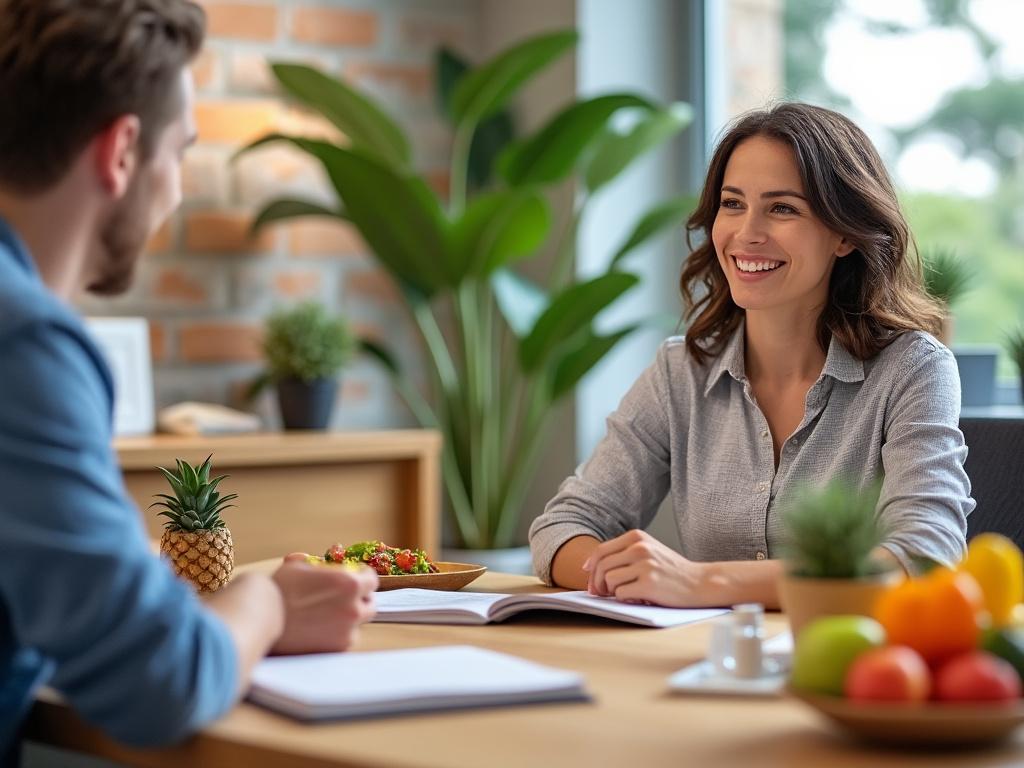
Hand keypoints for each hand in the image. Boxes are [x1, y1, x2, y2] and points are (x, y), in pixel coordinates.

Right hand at [269, 553, 377, 654]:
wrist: (260, 617)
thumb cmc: (278, 588)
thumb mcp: (297, 565)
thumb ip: (314, 563)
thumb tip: (313, 562)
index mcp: (349, 584)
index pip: (371, 580)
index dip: (362, 577)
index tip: (353, 578)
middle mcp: (353, 608)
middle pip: (369, 603)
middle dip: (360, 599)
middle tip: (344, 598)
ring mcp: (346, 631)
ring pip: (358, 623)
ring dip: (349, 618)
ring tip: (328, 614)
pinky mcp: (335, 648)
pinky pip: (344, 639)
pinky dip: (337, 634)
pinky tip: (320, 628)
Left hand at [582, 529, 707, 606]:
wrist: (700, 582)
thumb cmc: (671, 570)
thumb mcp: (648, 551)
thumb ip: (624, 553)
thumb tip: (590, 567)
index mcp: (636, 537)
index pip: (601, 551)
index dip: (591, 566)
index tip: (589, 576)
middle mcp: (639, 547)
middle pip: (601, 566)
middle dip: (596, 582)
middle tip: (600, 592)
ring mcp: (644, 565)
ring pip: (609, 580)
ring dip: (611, 591)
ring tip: (623, 593)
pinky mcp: (649, 584)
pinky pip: (620, 594)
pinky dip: (624, 599)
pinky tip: (635, 598)